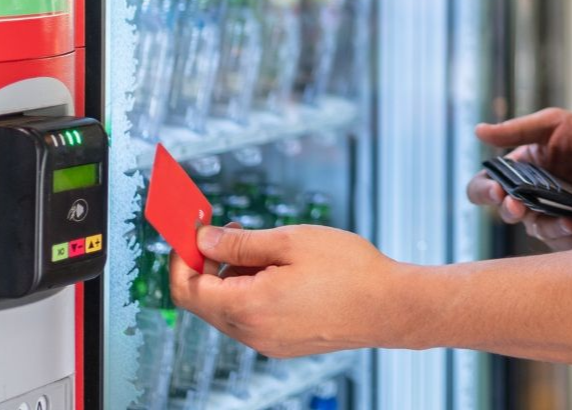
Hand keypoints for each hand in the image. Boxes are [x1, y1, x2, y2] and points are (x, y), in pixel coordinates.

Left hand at [169, 222, 398, 357]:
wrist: (390, 306)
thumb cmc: (349, 271)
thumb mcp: (290, 241)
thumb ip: (240, 243)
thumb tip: (203, 240)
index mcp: (249, 308)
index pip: (187, 288)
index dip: (181, 255)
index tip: (190, 229)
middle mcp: (253, 334)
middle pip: (203, 300)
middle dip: (206, 262)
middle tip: (226, 228)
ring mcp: (268, 342)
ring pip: (227, 308)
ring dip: (230, 275)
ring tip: (263, 244)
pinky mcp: (284, 343)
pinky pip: (250, 316)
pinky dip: (249, 290)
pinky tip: (277, 267)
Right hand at [468, 108, 571, 250]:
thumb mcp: (551, 125)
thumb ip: (516, 130)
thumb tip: (478, 131)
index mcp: (518, 172)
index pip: (484, 187)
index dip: (483, 191)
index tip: (497, 190)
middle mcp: (530, 197)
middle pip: (508, 214)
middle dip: (512, 211)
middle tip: (521, 207)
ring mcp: (553, 216)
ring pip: (540, 233)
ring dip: (553, 227)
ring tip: (571, 218)